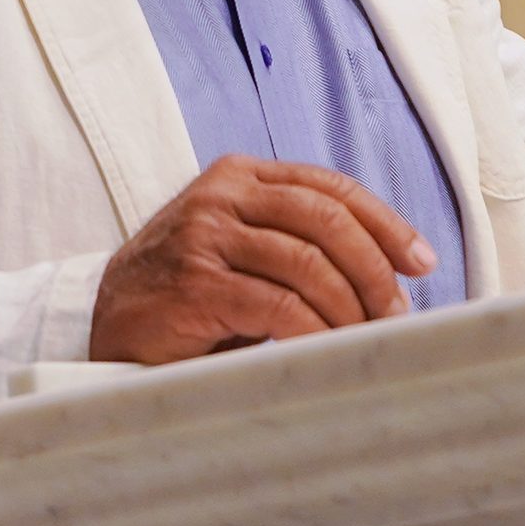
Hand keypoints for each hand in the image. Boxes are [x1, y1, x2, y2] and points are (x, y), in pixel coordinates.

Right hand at [88, 154, 436, 363]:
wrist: (103, 320)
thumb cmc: (185, 292)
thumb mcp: (240, 249)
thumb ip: (295, 245)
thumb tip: (388, 282)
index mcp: (240, 176)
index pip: (329, 186)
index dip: (384, 221)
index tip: (421, 260)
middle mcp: (222, 194)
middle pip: (325, 216)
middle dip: (374, 265)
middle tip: (397, 309)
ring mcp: (205, 235)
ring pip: (307, 260)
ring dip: (351, 305)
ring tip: (368, 336)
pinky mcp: (195, 283)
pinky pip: (277, 304)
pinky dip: (315, 331)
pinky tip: (328, 350)